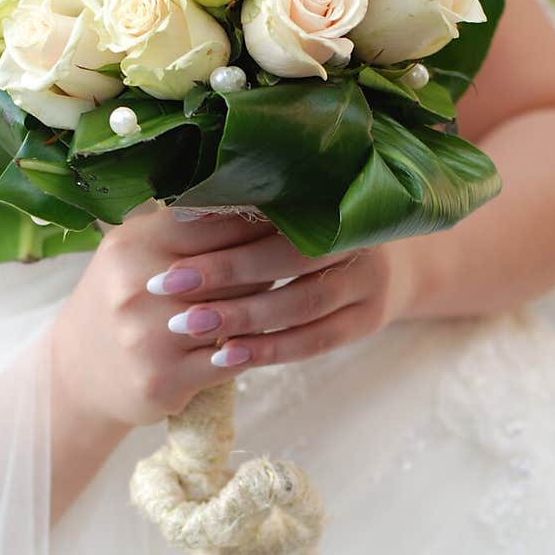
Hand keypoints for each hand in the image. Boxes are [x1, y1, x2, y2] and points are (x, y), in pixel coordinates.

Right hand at [51, 206, 278, 430]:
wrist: (77, 375)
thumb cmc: (122, 303)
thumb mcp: (135, 253)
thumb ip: (184, 226)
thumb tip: (258, 197)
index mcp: (133, 244)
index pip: (214, 220)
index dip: (257, 219)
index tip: (289, 216)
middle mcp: (137, 287)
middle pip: (233, 268)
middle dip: (268, 265)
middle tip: (295, 260)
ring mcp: (149, 337)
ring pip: (238, 314)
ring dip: (265, 308)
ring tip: (284, 298)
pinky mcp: (164, 380)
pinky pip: (231, 360)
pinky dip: (251, 350)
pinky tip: (261, 341)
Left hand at [152, 217, 415, 369]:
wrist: (387, 267)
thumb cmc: (316, 235)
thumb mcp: (295, 214)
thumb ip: (251, 211)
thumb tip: (185, 210)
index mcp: (337, 199)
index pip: (276, 212)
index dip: (225, 222)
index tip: (175, 231)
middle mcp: (360, 239)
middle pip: (290, 258)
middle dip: (226, 272)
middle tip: (167, 285)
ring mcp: (368, 282)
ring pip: (302, 304)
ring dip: (243, 317)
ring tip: (189, 324)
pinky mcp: (367, 321)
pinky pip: (315, 341)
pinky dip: (269, 349)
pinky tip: (226, 356)